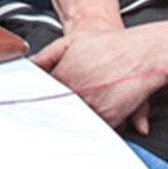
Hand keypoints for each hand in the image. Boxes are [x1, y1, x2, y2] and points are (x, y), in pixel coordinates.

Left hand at [32, 27, 164, 133]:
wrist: (139, 51)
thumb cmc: (106, 45)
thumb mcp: (70, 42)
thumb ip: (46, 56)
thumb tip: (28, 66)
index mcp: (63, 76)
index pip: (44, 92)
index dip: (44, 94)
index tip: (43, 96)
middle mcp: (76, 93)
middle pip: (57, 108)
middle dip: (55, 108)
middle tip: (59, 106)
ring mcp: (93, 107)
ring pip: (75, 119)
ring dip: (73, 116)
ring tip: (80, 108)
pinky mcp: (110, 118)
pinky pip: (95, 126)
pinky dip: (92, 123)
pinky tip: (93, 115)